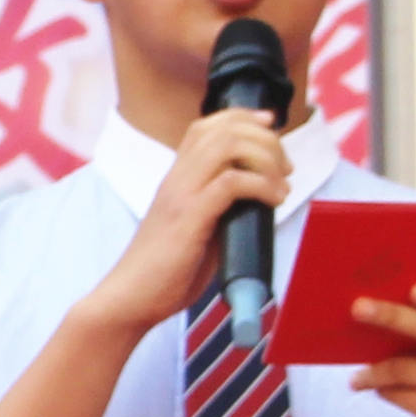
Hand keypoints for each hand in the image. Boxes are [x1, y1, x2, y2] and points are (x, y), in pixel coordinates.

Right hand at [75, 109, 289, 340]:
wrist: (130, 299)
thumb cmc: (164, 273)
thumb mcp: (196, 230)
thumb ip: (220, 210)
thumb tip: (257, 204)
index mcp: (176, 178)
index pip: (206, 126)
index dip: (243, 117)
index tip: (271, 127)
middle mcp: (176, 178)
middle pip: (223, 128)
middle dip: (265, 138)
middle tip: (285, 167)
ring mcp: (181, 195)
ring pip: (228, 146)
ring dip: (266, 157)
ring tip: (282, 183)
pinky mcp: (189, 217)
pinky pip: (231, 183)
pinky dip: (262, 185)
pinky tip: (273, 201)